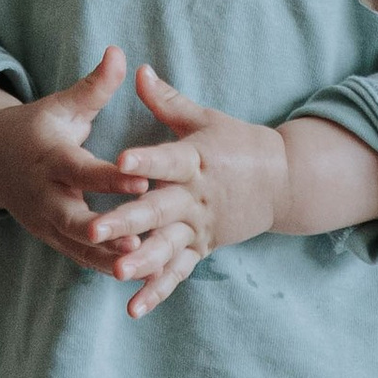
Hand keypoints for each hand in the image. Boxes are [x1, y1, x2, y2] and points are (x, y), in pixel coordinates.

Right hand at [0, 44, 141, 266]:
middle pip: (72, 219)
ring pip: (77, 247)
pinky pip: (80, 259)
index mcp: (50, 158)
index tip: (142, 179)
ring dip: (108, 259)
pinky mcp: (51, 238)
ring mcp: (44, 221)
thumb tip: (119, 53)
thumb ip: (94, 86)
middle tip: (136, 242)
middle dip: (103, 232)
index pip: (82, 170)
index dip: (111, 177)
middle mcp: (44, 194)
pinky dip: (105, 268)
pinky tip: (138, 275)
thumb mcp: (63, 104)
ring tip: (144, 265)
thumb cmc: (40, 126)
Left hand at [84, 65, 294, 315]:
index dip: (145, 159)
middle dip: (126, 221)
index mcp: (195, 160)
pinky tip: (133, 308)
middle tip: (95, 228)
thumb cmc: (237, 143)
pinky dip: (158, 291)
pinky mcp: (202, 248)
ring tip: (115, 273)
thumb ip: (167, 101)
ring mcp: (199, 227)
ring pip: (167, 247)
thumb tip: (137, 70)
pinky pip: (178, 273)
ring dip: (142, 262)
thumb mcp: (204, 118)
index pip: (168, 159)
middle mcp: (196, 197)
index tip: (120, 160)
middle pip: (158, 210)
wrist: (283, 180)